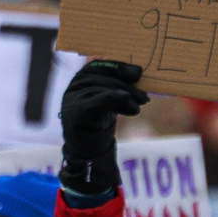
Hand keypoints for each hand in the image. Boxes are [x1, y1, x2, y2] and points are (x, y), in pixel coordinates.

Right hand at [59, 60, 149, 199]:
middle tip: (144, 97)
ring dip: (124, 96)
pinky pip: (95, 103)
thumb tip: (138, 72)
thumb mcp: (111, 101)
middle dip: (126, 86)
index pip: (100, 66)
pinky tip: (125, 100)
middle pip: (103, 78)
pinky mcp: (76, 115)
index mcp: (82, 79)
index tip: (138, 72)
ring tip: (138, 107)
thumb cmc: (100, 122)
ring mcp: (73, 100)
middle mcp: (75, 87)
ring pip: (101, 90)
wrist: (87, 150)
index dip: (119, 67)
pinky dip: (111, 98)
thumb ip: (119, 86)